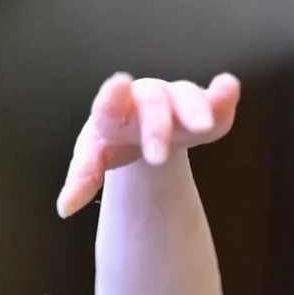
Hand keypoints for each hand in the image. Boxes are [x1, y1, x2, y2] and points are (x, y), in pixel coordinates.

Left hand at [57, 69, 239, 216]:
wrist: (139, 126)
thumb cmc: (112, 141)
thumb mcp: (94, 157)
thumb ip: (82, 179)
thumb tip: (64, 208)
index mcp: (113, 113)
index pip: (109, 107)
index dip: (113, 98)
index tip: (118, 85)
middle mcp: (145, 100)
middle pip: (152, 105)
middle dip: (156, 128)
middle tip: (157, 157)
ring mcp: (175, 100)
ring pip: (186, 97)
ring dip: (194, 109)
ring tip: (202, 126)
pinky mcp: (204, 107)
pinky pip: (216, 103)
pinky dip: (223, 97)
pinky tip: (229, 88)